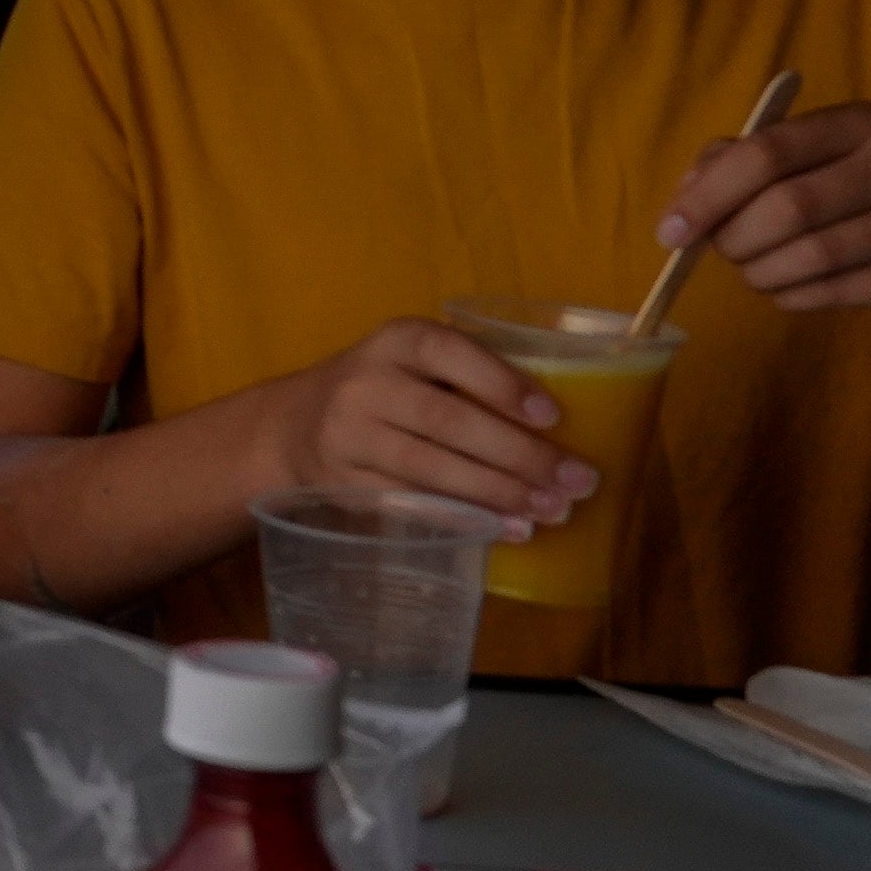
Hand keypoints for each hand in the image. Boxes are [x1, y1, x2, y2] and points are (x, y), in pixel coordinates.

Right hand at [262, 317, 594, 535]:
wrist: (293, 424)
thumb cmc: (386, 388)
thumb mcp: (415, 362)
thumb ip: (470, 378)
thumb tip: (565, 425)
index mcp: (395, 341)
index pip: (448, 352)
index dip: (500, 382)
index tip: (552, 415)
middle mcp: (365, 383)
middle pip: (446, 420)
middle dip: (518, 454)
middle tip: (577, 480)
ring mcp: (349, 436)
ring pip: (431, 467)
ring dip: (498, 492)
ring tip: (553, 510)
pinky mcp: (344, 483)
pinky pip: (411, 504)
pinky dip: (465, 519)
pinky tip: (508, 529)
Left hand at [662, 103, 870, 329]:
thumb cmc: (861, 204)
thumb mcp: (809, 166)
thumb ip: (739, 164)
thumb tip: (683, 197)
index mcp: (860, 123)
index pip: (767, 151)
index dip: (709, 194)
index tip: (670, 231)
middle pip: (787, 206)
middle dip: (735, 239)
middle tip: (723, 253)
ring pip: (811, 255)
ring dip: (762, 273)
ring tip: (756, 273)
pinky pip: (836, 291)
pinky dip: (793, 297)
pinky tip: (790, 290)